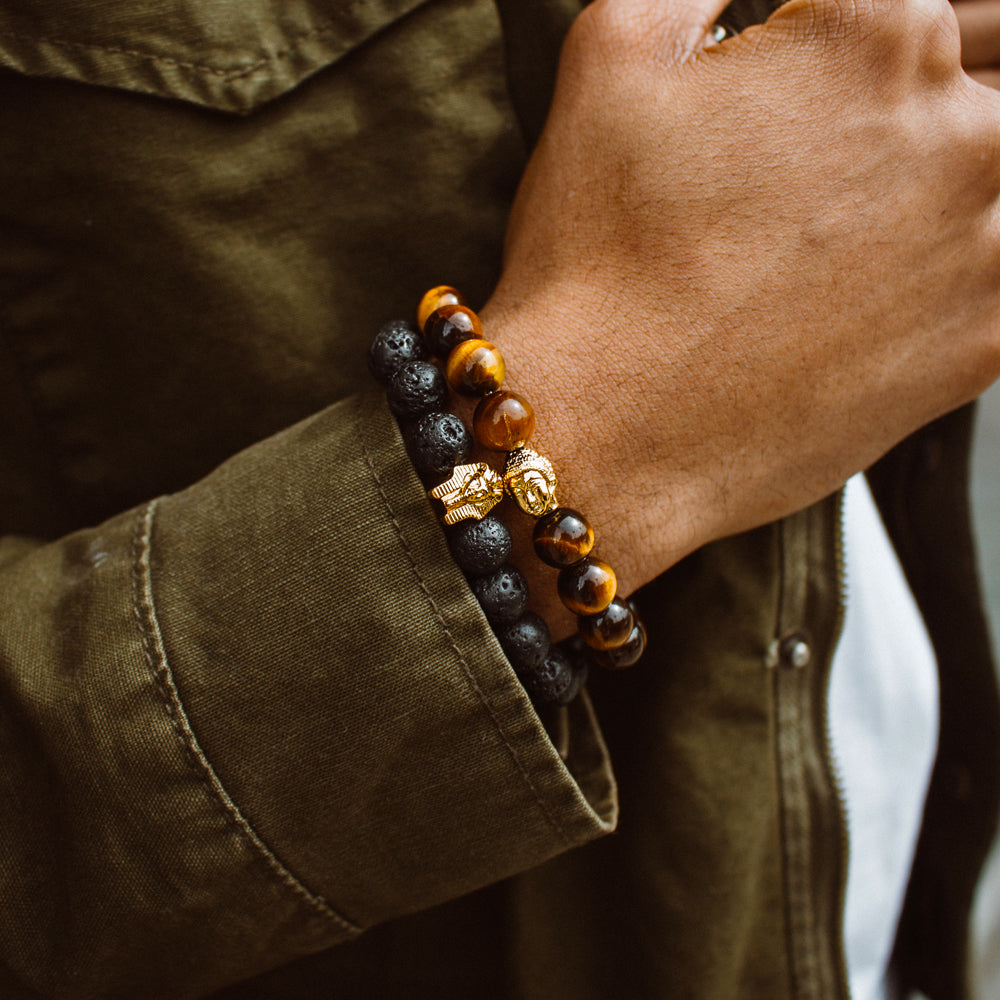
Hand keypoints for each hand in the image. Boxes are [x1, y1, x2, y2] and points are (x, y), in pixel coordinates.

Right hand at [478, 0, 999, 631]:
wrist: (604, 431)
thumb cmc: (597, 265)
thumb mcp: (609, 59)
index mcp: (877, 36)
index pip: (904, 16)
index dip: (830, 65)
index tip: (793, 112)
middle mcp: (957, 134)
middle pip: (966, 95)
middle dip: (891, 130)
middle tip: (811, 191)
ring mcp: (983, 250)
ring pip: (991, 190)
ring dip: (932, 205)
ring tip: (838, 250)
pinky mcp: (979, 349)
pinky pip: (998, 286)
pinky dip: (954, 282)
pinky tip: (879, 298)